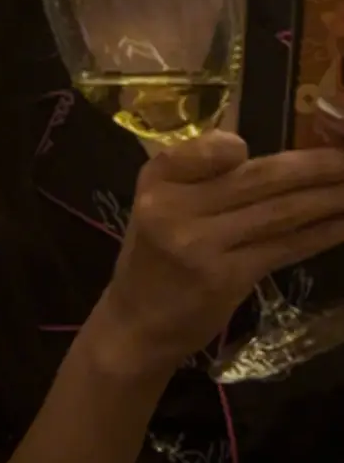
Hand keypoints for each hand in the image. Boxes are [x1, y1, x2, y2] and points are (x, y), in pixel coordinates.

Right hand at [89, 131, 343, 379]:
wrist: (136, 322)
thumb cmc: (154, 256)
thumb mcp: (159, 204)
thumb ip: (201, 177)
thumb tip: (271, 154)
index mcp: (158, 178)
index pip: (211, 148)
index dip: (252, 146)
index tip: (281, 141)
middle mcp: (175, 206)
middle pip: (260, 178)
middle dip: (316, 167)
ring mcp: (200, 244)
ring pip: (280, 212)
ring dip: (329, 198)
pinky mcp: (226, 278)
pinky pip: (284, 247)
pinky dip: (320, 234)